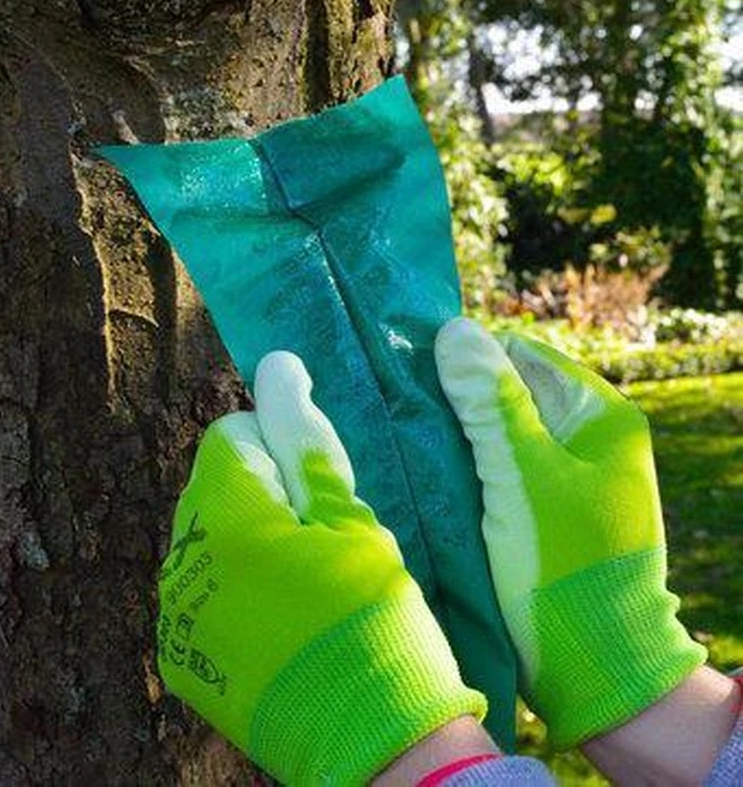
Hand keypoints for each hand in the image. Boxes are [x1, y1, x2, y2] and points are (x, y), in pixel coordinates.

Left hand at [157, 351, 485, 784]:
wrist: (373, 744)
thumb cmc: (376, 620)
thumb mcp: (352, 521)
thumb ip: (305, 439)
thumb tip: (275, 367)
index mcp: (225, 515)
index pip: (230, 437)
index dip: (279, 449)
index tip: (319, 489)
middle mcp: (182, 559)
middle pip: (210, 489)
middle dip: (258, 495)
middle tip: (319, 542)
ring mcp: (175, 613)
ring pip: (203, 541)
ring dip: (242, 545)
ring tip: (302, 588)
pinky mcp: (181, 657)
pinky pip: (197, 595)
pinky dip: (230, 596)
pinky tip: (279, 625)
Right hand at [434, 318, 704, 748]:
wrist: (593, 664)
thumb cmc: (563, 564)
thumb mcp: (522, 475)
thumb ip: (488, 402)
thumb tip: (454, 330)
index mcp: (600, 417)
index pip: (522, 355)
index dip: (467, 357)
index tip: (409, 369)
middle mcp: (587, 441)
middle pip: (507, 394)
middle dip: (454, 399)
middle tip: (393, 404)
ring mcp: (564, 481)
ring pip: (495, 436)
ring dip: (452, 437)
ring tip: (396, 436)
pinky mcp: (540, 516)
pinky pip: (494, 474)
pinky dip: (460, 471)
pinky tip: (417, 474)